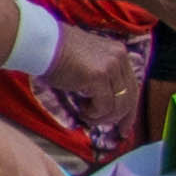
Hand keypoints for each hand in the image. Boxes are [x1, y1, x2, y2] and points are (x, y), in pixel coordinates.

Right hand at [31, 21, 149, 141]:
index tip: (124, 127)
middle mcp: (119, 58)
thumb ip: (103, 78)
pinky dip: (93, 114)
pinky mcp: (99, 76)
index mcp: (119, 53)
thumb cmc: (57, 55)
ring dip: (101, 117)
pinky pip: (104, 106)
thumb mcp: (89, 63)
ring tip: (85, 114)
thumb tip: (109, 105)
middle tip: (111, 130)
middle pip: (129, 98)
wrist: (43, 45)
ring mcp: (111, 66)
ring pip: (117, 106)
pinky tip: (81, 110)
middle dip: (120, 118)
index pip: (132, 87)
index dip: (130, 110)